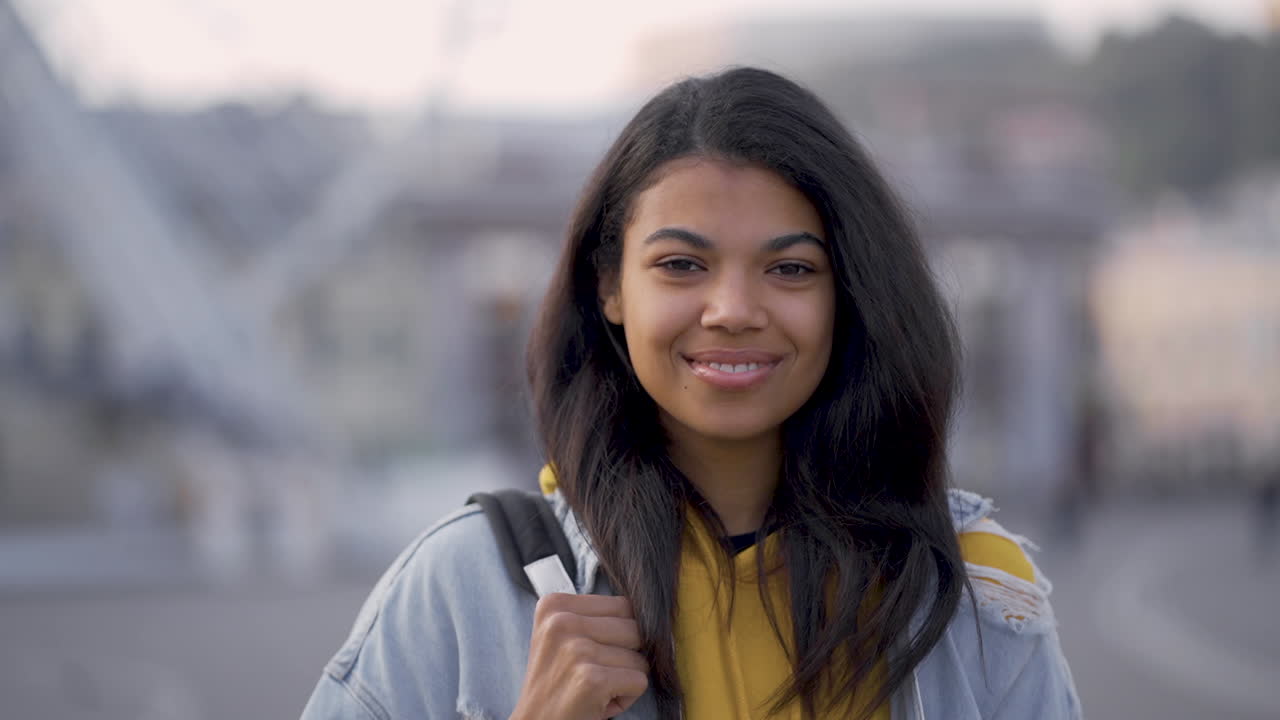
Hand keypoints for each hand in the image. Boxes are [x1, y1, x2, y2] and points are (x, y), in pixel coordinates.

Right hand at [509, 593, 649, 719]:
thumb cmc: (557, 685)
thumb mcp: (563, 637)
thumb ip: (596, 618)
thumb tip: (649, 612)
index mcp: (554, 606)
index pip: (623, 605)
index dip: (618, 635)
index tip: (589, 655)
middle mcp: (561, 622)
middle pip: (635, 628)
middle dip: (625, 656)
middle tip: (593, 674)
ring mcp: (576, 650)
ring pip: (640, 657)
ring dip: (624, 679)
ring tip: (594, 689)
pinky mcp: (591, 680)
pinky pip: (639, 681)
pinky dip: (626, 698)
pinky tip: (598, 702)